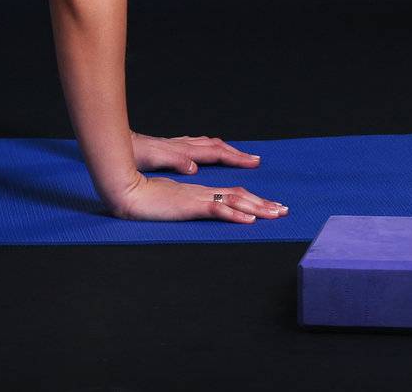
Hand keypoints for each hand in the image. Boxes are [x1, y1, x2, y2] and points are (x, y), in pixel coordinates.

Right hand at [109, 175, 288, 222]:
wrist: (126, 191)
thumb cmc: (142, 197)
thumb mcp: (169, 202)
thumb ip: (183, 203)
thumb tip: (197, 207)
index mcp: (197, 192)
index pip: (231, 193)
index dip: (252, 199)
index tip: (269, 206)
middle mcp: (201, 192)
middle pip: (239, 195)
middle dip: (264, 203)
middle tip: (284, 211)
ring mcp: (196, 197)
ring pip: (235, 199)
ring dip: (258, 207)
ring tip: (277, 214)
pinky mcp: (189, 204)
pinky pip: (217, 208)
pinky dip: (235, 213)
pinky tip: (249, 220)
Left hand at [130, 131, 260, 174]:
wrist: (119, 144)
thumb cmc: (135, 152)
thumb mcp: (154, 158)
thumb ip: (175, 161)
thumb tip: (194, 168)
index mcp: (184, 150)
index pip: (215, 153)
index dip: (235, 158)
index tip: (253, 161)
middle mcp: (184, 146)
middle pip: (216, 147)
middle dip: (236, 154)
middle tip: (255, 159)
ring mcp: (178, 146)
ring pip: (208, 145)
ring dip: (225, 150)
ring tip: (238, 155)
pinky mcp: (171, 147)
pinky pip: (198, 145)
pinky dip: (210, 148)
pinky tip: (210, 152)